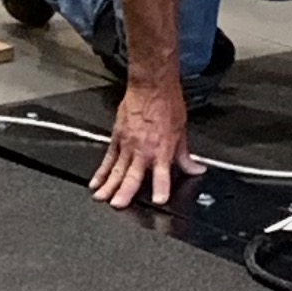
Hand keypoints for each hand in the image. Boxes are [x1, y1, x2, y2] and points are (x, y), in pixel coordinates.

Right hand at [91, 75, 195, 209]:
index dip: (161, 188)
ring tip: (101, 199)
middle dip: (125, 191)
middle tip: (118, 205)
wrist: (151, 85)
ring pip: (117, 169)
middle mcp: (143, 149)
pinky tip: (95, 182)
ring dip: (108, 185)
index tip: (159, 200)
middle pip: (133, 174)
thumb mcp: (181, 131)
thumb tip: (196, 169)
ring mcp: (127, 145)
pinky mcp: (117, 138)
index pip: (163, 173)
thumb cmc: (167, 104)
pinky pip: (108, 158)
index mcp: (162, 149)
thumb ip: (185, 156)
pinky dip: (101, 171)